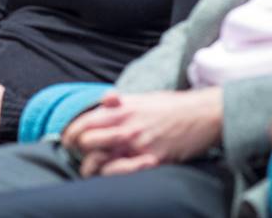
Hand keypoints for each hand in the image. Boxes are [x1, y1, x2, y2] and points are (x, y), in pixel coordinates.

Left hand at [61, 88, 222, 176]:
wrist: (204, 114)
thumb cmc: (172, 106)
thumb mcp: (142, 97)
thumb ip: (120, 102)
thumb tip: (104, 99)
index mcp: (121, 109)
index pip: (83, 122)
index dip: (70, 133)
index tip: (68, 140)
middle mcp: (126, 126)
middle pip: (86, 142)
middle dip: (78, 150)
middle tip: (80, 155)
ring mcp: (138, 144)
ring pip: (100, 161)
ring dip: (92, 167)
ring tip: (92, 169)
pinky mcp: (153, 160)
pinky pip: (123, 173)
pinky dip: (114, 175)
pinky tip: (114, 173)